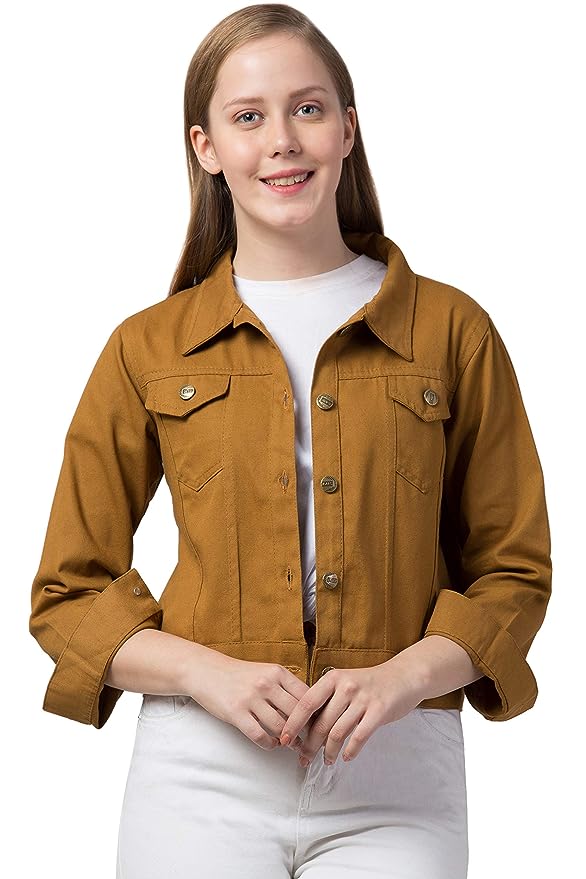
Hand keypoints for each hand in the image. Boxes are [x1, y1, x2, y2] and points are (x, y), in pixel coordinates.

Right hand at [186, 649, 311, 750]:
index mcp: (277, 672)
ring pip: (280, 727)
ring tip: (290, 744)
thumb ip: (285, 687)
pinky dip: (269, 744)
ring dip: (288, 740)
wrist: (206, 671)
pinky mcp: (236, 713)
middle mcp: (266, 683)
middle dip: (305, 731)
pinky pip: (260, 735)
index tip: (319, 726)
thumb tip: (309, 709)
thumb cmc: (239, 675)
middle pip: (296, 713)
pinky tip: (271, 744)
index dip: (316, 714)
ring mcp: (250, 698)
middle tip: (309, 742)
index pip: (307, 696)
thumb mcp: (266, 672)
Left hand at [279, 660, 425, 765]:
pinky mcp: (379, 711)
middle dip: (310, 745)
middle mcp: (346, 687)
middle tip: (304, 758)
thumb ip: (327, 699)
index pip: (306, 703)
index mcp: (333, 678)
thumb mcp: (344, 682)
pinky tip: (346, 757)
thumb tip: (304, 725)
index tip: (285, 739)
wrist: (403, 676)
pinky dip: (350, 750)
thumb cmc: (370, 683)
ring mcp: (363, 699)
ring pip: (338, 732)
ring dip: (329, 751)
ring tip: (327, 760)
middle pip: (321, 722)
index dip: (293, 723)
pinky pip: (359, 736)